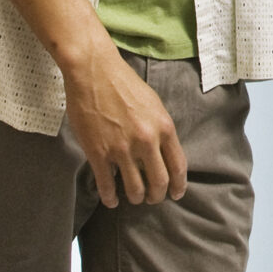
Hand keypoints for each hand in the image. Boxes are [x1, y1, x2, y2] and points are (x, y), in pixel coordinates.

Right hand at [62, 42, 188, 206]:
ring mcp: (122, 149)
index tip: (176, 194)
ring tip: (133, 198)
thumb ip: (161, 130)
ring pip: (134, 188)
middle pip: (159, 182)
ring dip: (135, 197)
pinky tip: (111, 199)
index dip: (178, 185)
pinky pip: (107, 185)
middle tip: (153, 199)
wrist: (94, 72)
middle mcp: (146, 141)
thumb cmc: (125, 84)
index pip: (178, 166)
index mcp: (164, 128)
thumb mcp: (154, 104)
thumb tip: (164, 153)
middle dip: (157, 196)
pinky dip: (110, 197)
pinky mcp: (98, 152)